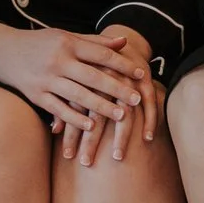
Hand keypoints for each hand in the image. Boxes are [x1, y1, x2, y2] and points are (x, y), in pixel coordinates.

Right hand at [0, 24, 149, 131]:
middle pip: (93, 77)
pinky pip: (58, 109)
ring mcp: (46, 80)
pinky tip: (91, 126)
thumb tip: (124, 41)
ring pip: (78, 96)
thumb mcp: (66, 36)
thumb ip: (95, 41)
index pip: (101, 54)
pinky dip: (75, 118)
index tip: (141, 73)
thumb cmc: (40, 42)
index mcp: (68, 43)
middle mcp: (58, 61)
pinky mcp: (36, 95)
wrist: (2, 51)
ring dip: (101, 107)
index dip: (123, 64)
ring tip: (121, 116)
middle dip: (117, 89)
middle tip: (137, 99)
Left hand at [61, 27, 167, 168]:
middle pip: (97, 113)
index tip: (67, 156)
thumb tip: (54, 130)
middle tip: (86, 163)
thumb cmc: (93, 65)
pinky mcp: (145, 78)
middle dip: (91, 140)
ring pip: (124, 110)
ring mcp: (126, 77)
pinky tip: (147, 139)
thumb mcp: (77, 78)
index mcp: (85, 77)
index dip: (72, 133)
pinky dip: (149, 120)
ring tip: (117, 158)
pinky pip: (150, 102)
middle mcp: (106, 78)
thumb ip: (67, 102)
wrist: (119, 39)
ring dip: (121, 136)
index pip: (76, 110)